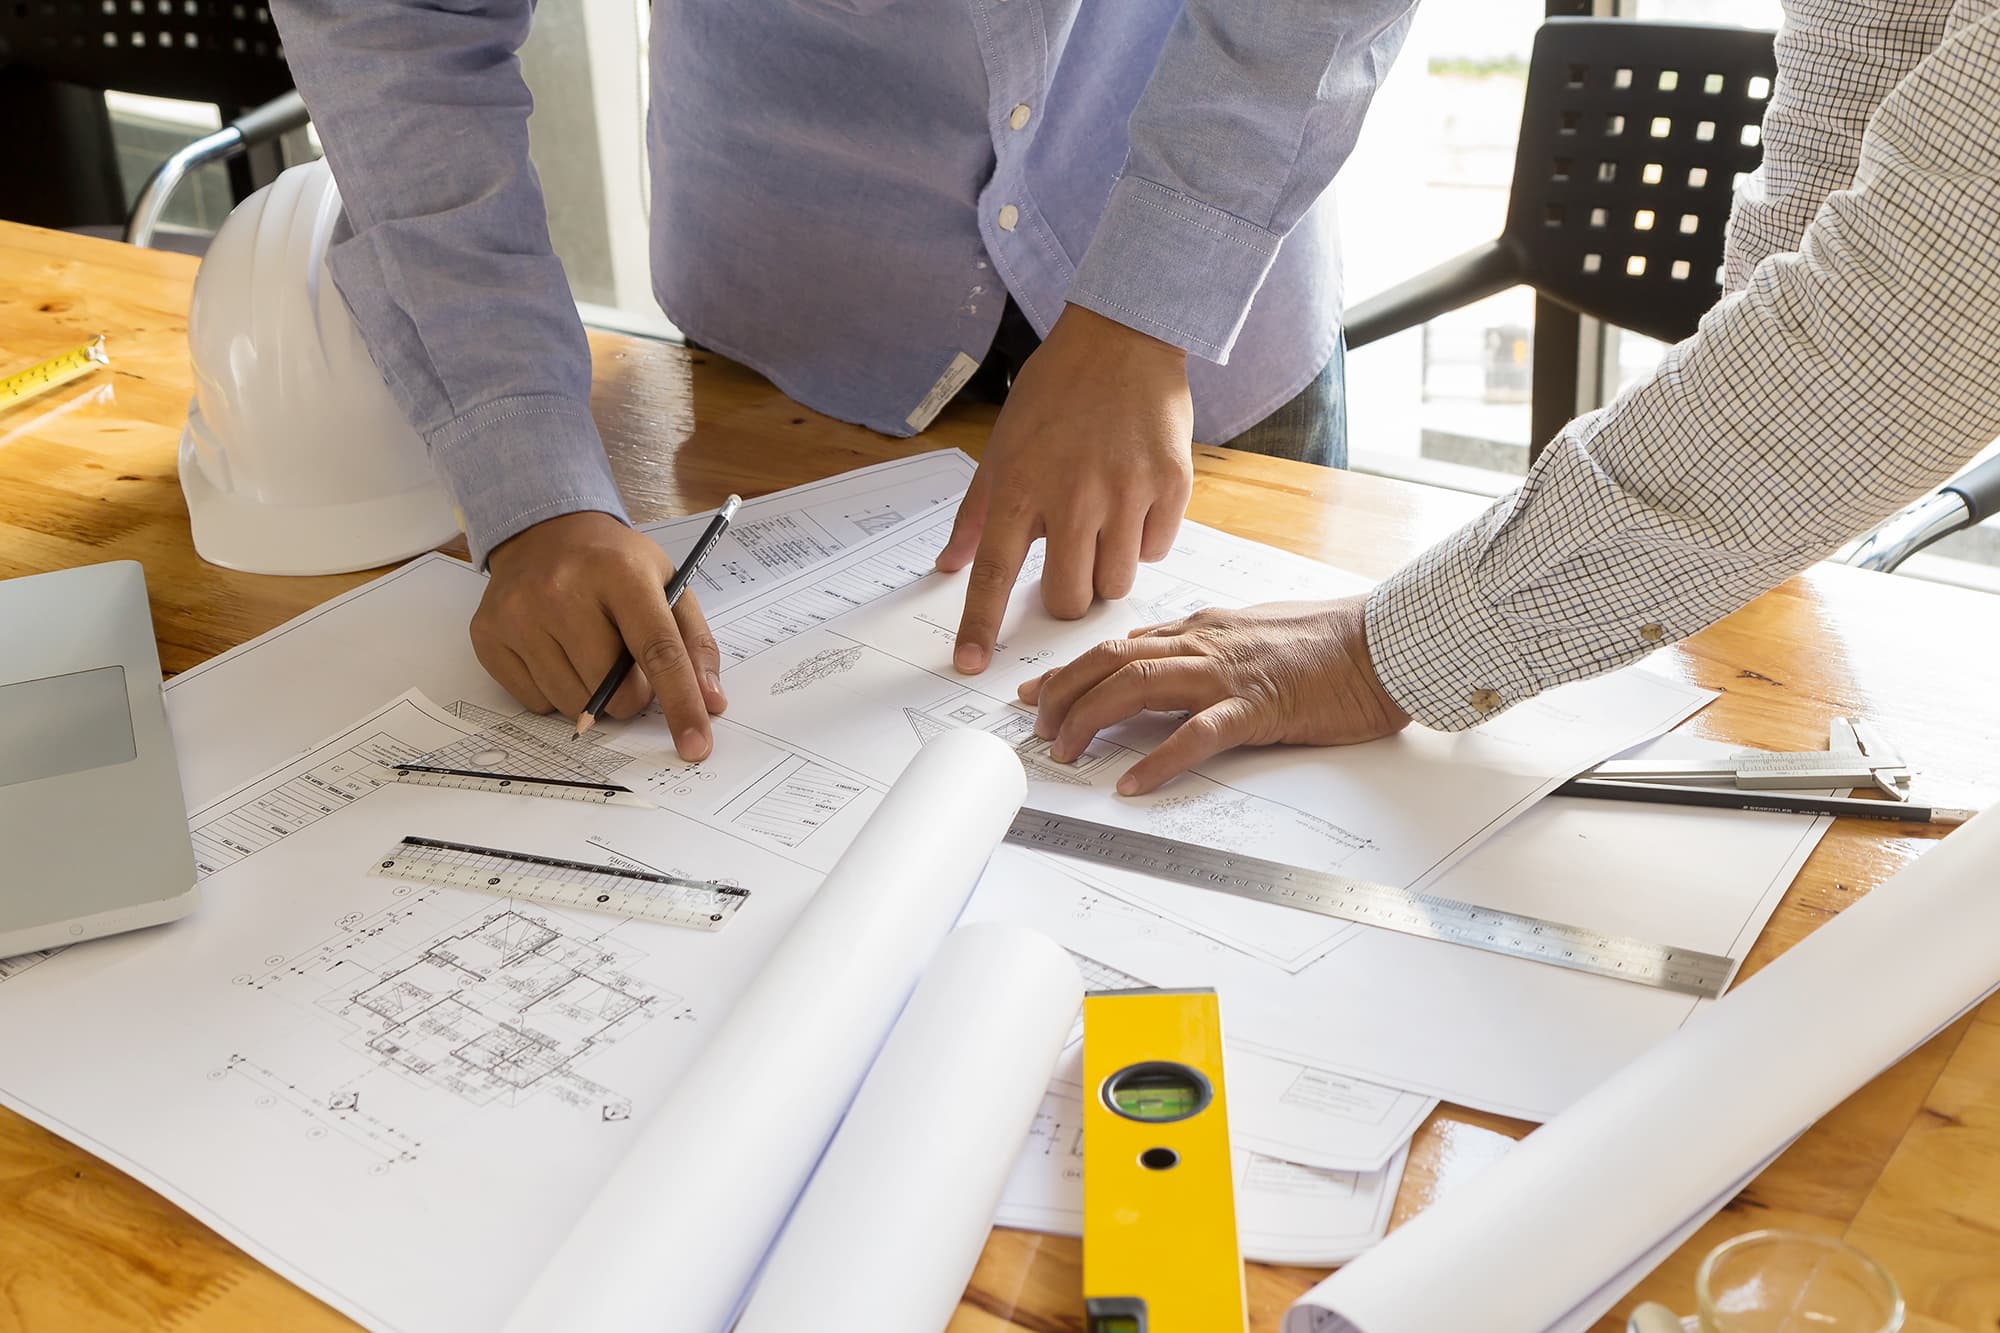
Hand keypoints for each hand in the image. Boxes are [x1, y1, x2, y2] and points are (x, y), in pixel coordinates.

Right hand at [472, 511, 726, 759]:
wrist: (544, 532)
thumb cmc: (614, 565)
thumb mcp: (667, 583)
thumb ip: (694, 643)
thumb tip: (710, 702)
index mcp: (620, 573)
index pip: (658, 650)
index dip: (681, 703)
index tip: (696, 745)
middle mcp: (563, 591)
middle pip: (613, 690)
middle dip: (632, 694)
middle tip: (626, 665)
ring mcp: (520, 614)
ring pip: (574, 704)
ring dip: (593, 696)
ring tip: (589, 653)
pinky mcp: (489, 635)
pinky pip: (536, 702)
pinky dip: (556, 692)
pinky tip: (556, 653)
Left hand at [937, 304, 1193, 673]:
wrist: (1122, 337)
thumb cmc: (1055, 393)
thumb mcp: (1002, 447)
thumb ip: (975, 514)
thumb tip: (945, 566)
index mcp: (1021, 486)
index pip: (993, 573)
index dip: (980, 625)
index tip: (970, 665)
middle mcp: (1072, 494)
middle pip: (1069, 599)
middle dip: (1067, 596)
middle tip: (1070, 563)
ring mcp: (1126, 491)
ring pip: (1116, 583)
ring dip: (1108, 569)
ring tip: (1104, 526)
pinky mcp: (1170, 484)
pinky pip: (1157, 551)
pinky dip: (1145, 540)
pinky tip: (1136, 502)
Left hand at [1017, 596, 1410, 794]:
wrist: (1384, 642)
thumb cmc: (1329, 643)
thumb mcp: (1253, 632)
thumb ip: (1207, 644)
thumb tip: (1164, 657)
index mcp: (1202, 630)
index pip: (1118, 646)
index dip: (1068, 670)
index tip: (1033, 694)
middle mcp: (1204, 644)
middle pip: (1111, 661)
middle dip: (1063, 694)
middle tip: (1037, 729)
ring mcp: (1228, 674)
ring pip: (1138, 686)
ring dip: (1092, 720)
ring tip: (1065, 753)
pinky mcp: (1258, 708)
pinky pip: (1197, 733)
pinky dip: (1158, 759)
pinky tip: (1132, 783)